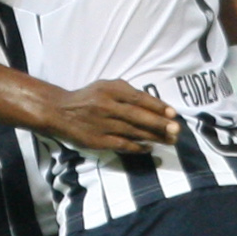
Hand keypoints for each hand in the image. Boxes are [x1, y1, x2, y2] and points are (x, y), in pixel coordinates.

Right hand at [44, 79, 179, 151]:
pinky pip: (122, 145)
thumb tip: (154, 105)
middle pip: (138, 116)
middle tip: (176, 130)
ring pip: (133, 132)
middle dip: (160, 124)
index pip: (139, 98)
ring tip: (169, 140)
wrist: (60, 112)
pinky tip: (149, 148)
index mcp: (110, 90)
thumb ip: (127, 92)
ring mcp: (102, 124)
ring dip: (153, 137)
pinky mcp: (97, 140)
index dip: (158, 106)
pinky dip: (137, 147)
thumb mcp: (105, 86)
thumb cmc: (88, 98)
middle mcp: (106, 106)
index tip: (173, 113)